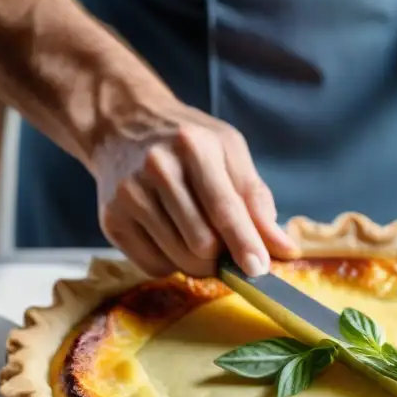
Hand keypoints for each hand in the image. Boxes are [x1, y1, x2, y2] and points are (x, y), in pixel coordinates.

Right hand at [91, 98, 296, 277]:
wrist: (122, 127)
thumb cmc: (187, 141)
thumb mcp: (229, 152)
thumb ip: (257, 200)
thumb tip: (285, 249)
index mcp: (194, 146)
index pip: (224, 208)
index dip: (244, 243)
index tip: (259, 269)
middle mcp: (157, 168)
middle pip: (202, 243)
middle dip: (222, 255)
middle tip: (226, 246)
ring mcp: (130, 195)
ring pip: (179, 259)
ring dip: (199, 262)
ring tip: (197, 235)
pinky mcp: (112, 220)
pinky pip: (153, 266)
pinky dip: (171, 262)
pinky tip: (170, 236)